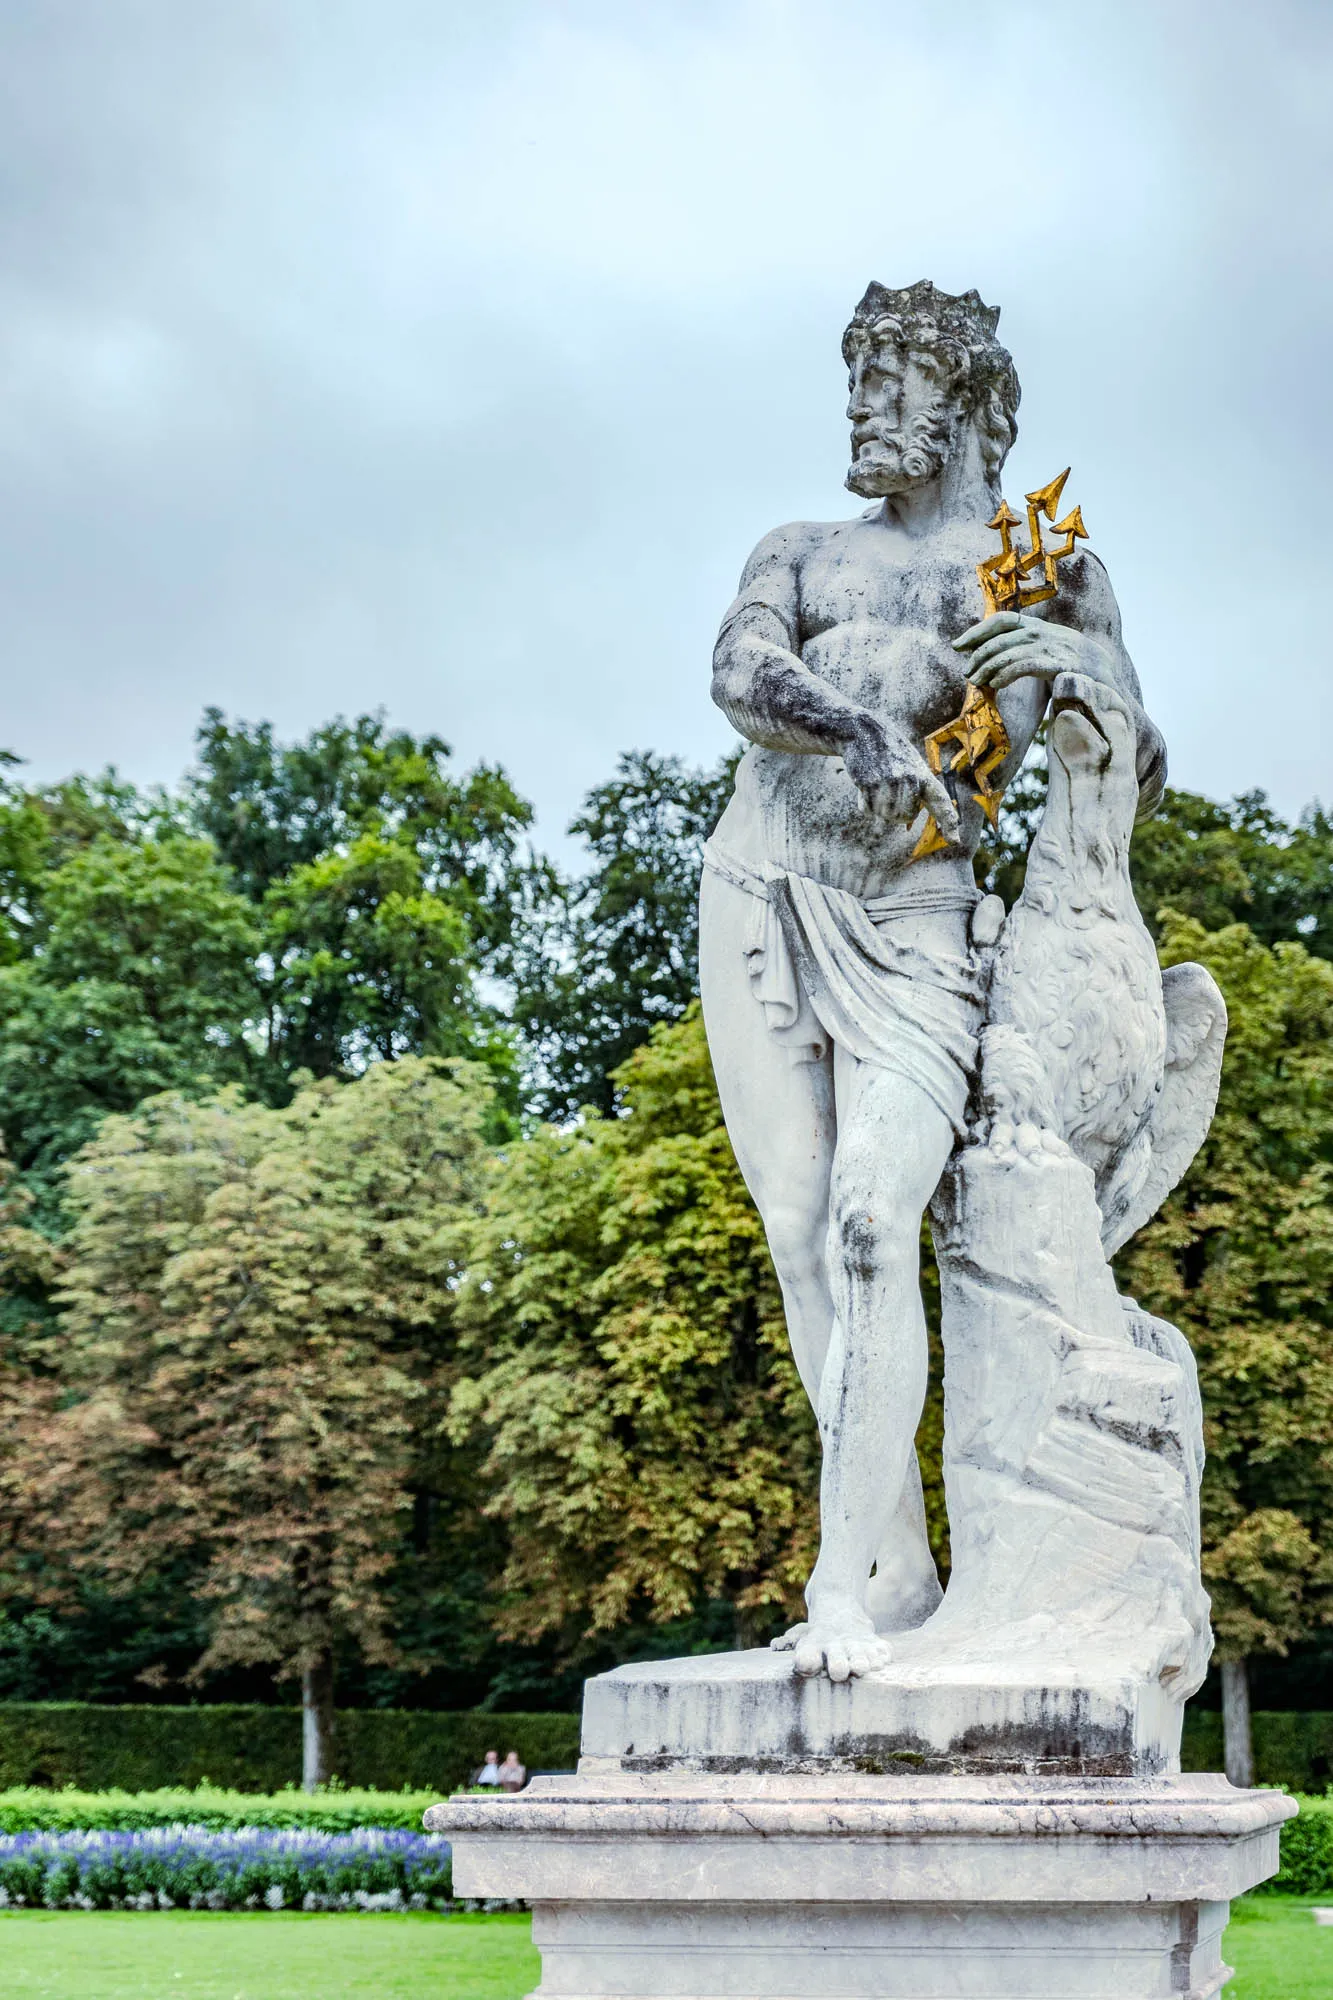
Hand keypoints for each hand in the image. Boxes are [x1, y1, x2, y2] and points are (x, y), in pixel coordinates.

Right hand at [843, 714, 959, 842]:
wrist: (864, 730)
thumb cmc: (889, 753)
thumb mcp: (909, 767)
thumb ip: (915, 792)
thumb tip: (906, 824)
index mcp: (924, 776)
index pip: (941, 802)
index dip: (948, 822)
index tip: (955, 841)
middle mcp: (910, 780)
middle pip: (905, 817)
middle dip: (896, 812)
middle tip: (889, 790)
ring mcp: (890, 782)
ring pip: (886, 816)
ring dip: (878, 806)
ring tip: (877, 783)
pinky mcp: (869, 784)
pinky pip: (867, 810)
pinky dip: (863, 803)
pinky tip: (865, 784)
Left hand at [952, 611, 1113, 691]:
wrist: (1108, 676)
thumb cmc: (1072, 666)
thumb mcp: (1048, 650)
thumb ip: (1024, 648)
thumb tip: (991, 657)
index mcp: (1040, 626)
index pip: (1004, 620)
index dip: (978, 630)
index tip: (958, 645)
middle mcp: (1044, 632)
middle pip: (1001, 638)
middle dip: (979, 655)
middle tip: (967, 672)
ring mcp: (1052, 647)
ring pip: (1010, 652)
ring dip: (988, 668)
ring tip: (976, 682)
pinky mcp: (1059, 664)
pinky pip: (1025, 665)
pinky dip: (1006, 674)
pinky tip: (995, 684)